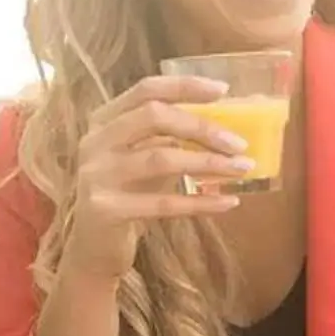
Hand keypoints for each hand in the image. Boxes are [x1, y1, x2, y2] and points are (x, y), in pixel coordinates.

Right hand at [61, 76, 249, 283]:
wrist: (92, 249)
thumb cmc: (127, 195)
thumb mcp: (144, 158)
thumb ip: (172, 137)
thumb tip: (230, 121)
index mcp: (104, 120)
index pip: (146, 89)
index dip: (184, 86)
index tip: (223, 89)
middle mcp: (95, 142)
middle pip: (153, 116)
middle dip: (202, 127)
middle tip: (239, 144)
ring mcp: (96, 175)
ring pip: (160, 158)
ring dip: (208, 163)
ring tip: (242, 169)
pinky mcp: (105, 210)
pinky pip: (162, 203)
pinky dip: (200, 202)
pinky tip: (228, 201)